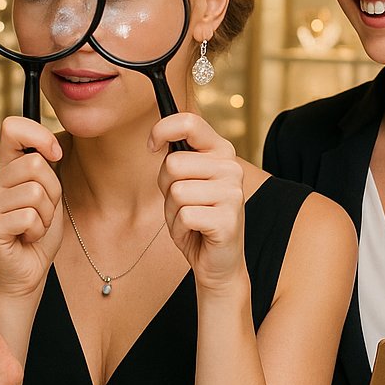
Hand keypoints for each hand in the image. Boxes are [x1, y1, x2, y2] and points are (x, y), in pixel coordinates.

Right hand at [0, 116, 62, 298]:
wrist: (26, 273)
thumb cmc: (37, 233)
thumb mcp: (48, 193)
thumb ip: (45, 167)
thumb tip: (50, 148)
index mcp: (2, 169)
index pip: (13, 127)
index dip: (40, 136)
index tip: (55, 155)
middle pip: (35, 164)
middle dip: (52, 191)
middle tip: (43, 211)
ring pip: (35, 192)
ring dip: (46, 214)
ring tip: (34, 227)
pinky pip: (29, 217)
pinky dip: (38, 230)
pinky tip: (27, 238)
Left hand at [151, 113, 245, 293]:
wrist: (217, 261)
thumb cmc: (196, 217)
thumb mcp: (184, 182)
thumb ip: (177, 159)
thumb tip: (158, 137)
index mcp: (221, 152)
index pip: (190, 122)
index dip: (162, 130)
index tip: (151, 146)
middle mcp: (231, 168)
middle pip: (174, 163)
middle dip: (166, 187)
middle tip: (182, 203)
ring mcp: (233, 194)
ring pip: (177, 192)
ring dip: (172, 212)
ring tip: (189, 220)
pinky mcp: (228, 220)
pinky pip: (184, 216)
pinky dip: (179, 230)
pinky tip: (194, 233)